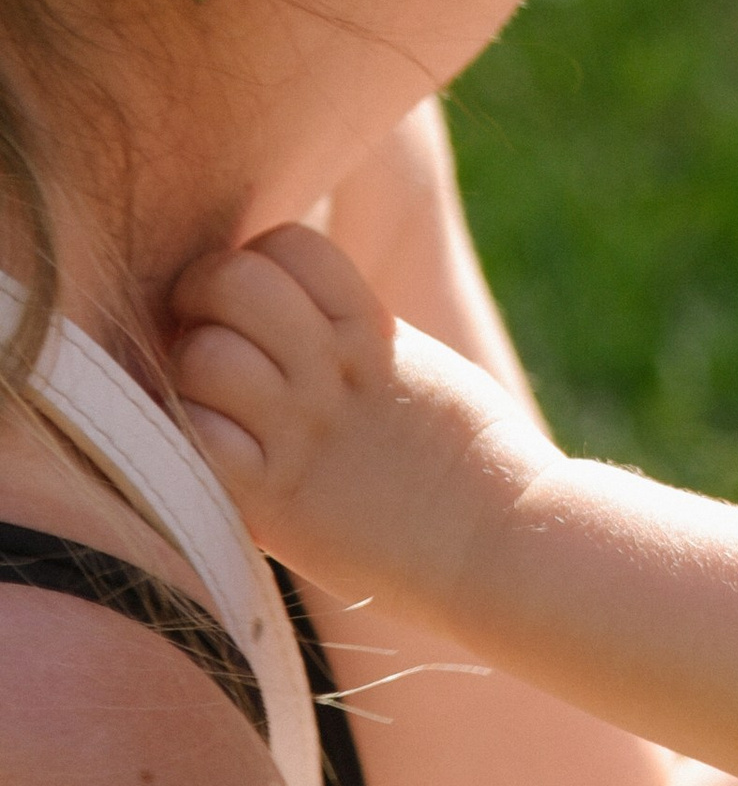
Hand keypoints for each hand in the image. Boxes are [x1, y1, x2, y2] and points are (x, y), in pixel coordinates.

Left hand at [170, 225, 551, 612]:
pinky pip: (200, 440)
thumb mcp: (416, 366)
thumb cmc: (467, 461)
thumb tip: (299, 312)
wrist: (499, 542)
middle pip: (233, 281)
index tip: (255, 302)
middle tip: (207, 335)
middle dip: (204, 296)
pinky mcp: (278, 502)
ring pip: (203, 355)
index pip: (288, 243)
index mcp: (373, 329)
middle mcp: (334, 369)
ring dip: (191, 373)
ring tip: (208, 400)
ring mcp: (305, 433)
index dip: (258, 261)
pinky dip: (194, 438)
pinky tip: (217, 453)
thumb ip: (358, 333)